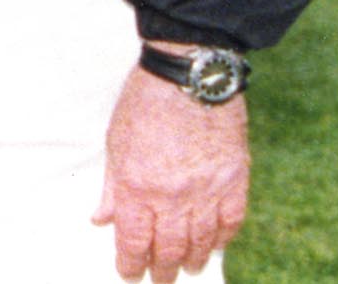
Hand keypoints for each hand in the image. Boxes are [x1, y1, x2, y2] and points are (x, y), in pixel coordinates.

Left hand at [95, 63, 249, 281]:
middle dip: (163, 270)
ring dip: (193, 260)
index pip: (134, 242)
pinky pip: (231, 222)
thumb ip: (113, 187)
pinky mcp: (235, 180)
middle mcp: (174, 196)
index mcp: (139, 187)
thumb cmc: (145, 103)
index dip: (131, 264)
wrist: (187, 74)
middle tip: (160, 280)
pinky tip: (215, 245)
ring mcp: (208, 191)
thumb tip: (102, 219)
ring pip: (202, 242)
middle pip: (170, 249)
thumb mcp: (116, 143)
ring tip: (188, 269)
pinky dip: (223, 238)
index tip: (129, 274)